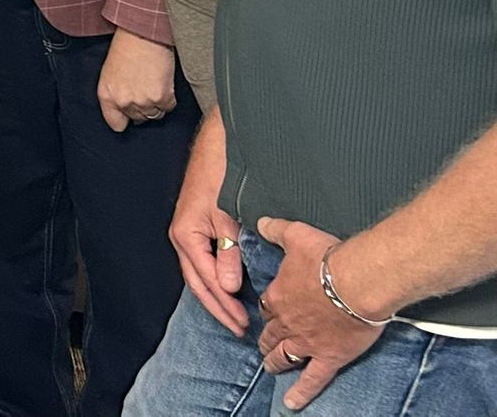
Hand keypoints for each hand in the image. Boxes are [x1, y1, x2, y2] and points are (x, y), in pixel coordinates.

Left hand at [96, 27, 177, 132]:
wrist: (143, 34)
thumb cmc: (126, 48)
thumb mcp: (109, 73)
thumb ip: (115, 94)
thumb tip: (128, 112)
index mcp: (106, 95)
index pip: (115, 123)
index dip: (124, 120)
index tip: (130, 117)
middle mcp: (123, 101)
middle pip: (138, 119)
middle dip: (142, 108)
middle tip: (145, 89)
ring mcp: (143, 101)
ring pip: (154, 114)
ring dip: (156, 103)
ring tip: (154, 84)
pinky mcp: (162, 97)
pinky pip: (168, 107)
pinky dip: (169, 98)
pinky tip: (163, 82)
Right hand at [170, 125, 246, 335]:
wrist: (217, 145)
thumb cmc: (221, 176)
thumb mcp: (228, 218)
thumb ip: (229, 254)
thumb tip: (227, 287)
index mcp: (185, 236)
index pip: (205, 281)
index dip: (224, 305)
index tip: (243, 323)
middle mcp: (182, 236)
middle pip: (197, 282)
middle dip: (218, 306)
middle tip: (239, 328)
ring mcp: (187, 231)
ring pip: (199, 272)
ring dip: (216, 294)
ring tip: (234, 313)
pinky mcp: (197, 225)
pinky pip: (204, 260)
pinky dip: (215, 277)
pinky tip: (228, 285)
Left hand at [255, 217, 386, 408]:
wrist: (359, 280)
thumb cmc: (329, 257)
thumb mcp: (296, 235)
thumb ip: (275, 229)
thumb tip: (261, 221)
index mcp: (279, 295)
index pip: (267, 306)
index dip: (268, 309)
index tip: (269, 311)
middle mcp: (288, 322)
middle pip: (271, 333)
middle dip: (266, 339)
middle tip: (263, 344)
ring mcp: (307, 341)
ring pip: (285, 355)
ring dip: (276, 361)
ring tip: (271, 366)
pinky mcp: (330, 356)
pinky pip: (313, 379)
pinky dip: (301, 392)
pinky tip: (291, 403)